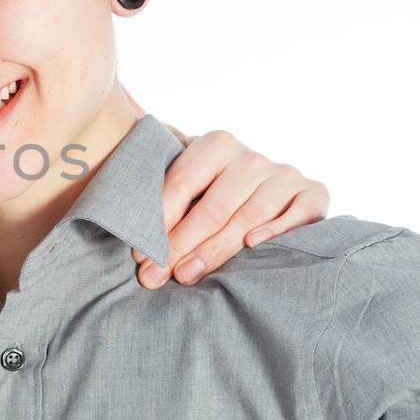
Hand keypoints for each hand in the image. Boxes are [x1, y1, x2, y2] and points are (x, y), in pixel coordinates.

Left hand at [139, 124, 328, 287]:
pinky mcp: (314, 194)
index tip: (138, 254)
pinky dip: (276, 230)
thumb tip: (105, 175)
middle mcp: (252, 157)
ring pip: (249, 217)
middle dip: (181, 244)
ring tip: (186, 274)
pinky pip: (298, 214)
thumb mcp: (188, 179)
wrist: (272, 191)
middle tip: (155, 275)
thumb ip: (159, 178)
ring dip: (216, 249)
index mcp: (217, 144)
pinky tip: (253, 246)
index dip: (158, 222)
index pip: (182, 184)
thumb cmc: (214, 191)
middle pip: (213, 206)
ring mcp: (285, 175)